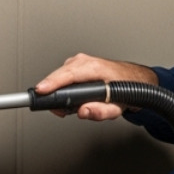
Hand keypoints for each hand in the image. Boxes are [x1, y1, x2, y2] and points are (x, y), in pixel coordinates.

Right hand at [34, 53, 157, 120]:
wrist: (132, 79)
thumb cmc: (124, 89)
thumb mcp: (117, 107)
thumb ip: (101, 112)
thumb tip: (83, 111)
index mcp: (95, 68)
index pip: (68, 74)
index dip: (53, 83)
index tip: (42, 90)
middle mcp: (85, 61)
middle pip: (59, 75)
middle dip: (53, 93)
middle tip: (58, 110)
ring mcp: (79, 61)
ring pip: (59, 75)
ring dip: (58, 91)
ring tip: (66, 107)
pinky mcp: (76, 64)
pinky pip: (62, 74)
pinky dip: (61, 86)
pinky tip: (68, 98)